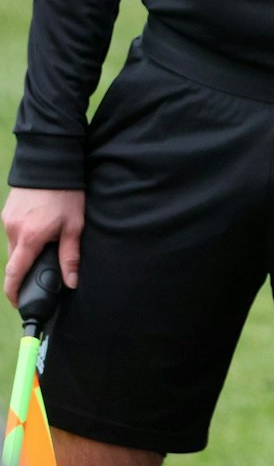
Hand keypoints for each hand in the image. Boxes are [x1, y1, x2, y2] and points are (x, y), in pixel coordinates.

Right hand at [3, 188, 83, 306]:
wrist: (51, 163)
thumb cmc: (67, 195)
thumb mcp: (74, 226)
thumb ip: (70, 256)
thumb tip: (71, 282)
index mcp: (29, 238)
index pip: (14, 273)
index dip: (14, 292)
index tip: (18, 302)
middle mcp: (13, 231)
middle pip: (14, 261)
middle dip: (25, 271)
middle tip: (42, 274)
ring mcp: (7, 220)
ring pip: (13, 247)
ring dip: (26, 253)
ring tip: (45, 248)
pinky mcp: (7, 212)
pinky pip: (12, 233)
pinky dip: (23, 239)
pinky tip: (40, 232)